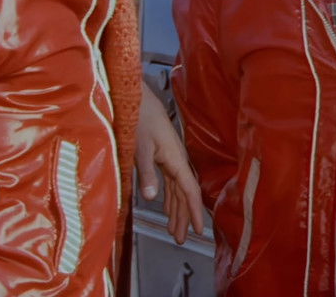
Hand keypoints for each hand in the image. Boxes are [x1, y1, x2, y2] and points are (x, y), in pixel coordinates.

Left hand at [135, 80, 205, 243]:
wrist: (136, 96)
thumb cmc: (139, 116)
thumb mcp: (140, 146)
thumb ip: (146, 173)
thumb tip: (151, 199)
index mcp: (175, 158)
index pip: (189, 189)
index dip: (194, 211)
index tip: (199, 230)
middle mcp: (176, 159)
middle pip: (184, 193)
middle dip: (184, 216)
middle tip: (182, 239)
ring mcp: (169, 157)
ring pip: (176, 189)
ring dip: (175, 209)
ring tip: (174, 230)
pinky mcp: (160, 155)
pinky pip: (169, 181)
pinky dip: (169, 196)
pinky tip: (165, 206)